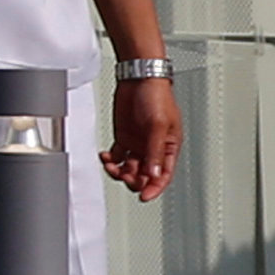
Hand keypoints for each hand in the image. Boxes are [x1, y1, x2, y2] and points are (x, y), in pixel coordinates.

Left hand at [104, 69, 179, 196]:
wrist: (139, 78)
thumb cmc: (156, 95)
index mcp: (168, 147)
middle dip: (134, 180)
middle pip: (144, 176)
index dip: (154, 188)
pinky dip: (110, 160)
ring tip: (112, 165)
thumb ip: (154, 151)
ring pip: (128, 169)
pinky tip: (106, 157)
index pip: (163, 176)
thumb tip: (154, 174)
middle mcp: (153, 148)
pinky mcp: (124, 138)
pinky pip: (117, 157)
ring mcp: (138, 144)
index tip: (144, 196)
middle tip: (126, 176)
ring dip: (119, 172)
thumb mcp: (158, 125)